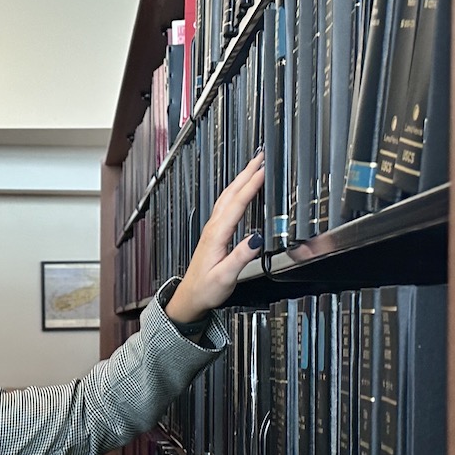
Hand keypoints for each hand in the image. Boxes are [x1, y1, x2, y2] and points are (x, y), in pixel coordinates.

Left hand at [165, 152, 265, 322]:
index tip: (263, 170)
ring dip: (240, 179)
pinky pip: (226, 204)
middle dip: (246, 173)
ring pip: (227, 196)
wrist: (190, 297)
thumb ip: (241, 257)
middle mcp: (213, 228)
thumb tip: (257, 239)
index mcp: (217, 235)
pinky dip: (236, 191)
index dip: (251, 185)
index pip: (237, 204)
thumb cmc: (206, 289)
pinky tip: (242, 190)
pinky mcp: (214, 232)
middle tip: (260, 156)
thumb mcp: (226, 276)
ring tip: (254, 166)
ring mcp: (212, 229)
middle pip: (231, 193)